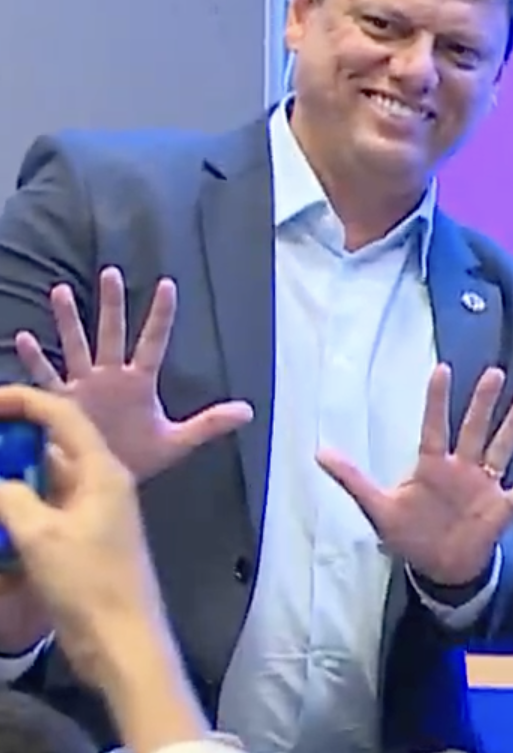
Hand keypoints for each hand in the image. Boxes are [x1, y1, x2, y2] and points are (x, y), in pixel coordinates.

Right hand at [0, 387, 176, 694]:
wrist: (122, 641)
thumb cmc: (90, 583)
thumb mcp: (41, 535)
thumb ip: (9, 496)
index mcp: (103, 472)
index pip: (62, 416)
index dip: (22, 401)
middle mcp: (100, 485)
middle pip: (49, 445)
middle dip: (10, 440)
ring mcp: (90, 514)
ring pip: (41, 479)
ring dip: (9, 476)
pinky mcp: (78, 542)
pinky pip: (40, 510)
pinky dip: (14, 507)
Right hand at [14, 267, 252, 481]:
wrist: (106, 480)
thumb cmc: (140, 457)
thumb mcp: (178, 441)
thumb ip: (209, 424)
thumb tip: (248, 412)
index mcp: (139, 382)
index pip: (154, 341)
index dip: (161, 316)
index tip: (167, 285)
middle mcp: (110, 377)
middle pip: (112, 333)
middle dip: (111, 304)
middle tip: (110, 272)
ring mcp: (83, 387)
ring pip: (75, 346)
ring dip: (69, 321)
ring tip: (61, 291)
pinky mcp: (61, 403)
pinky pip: (46, 377)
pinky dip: (35, 360)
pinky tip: (24, 338)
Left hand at [319, 365, 512, 587]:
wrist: (439, 567)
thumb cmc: (410, 534)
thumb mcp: (377, 508)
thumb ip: (353, 480)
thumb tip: (319, 453)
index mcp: (432, 465)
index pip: (434, 426)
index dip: (437, 400)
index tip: (443, 369)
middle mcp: (462, 468)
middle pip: (475, 429)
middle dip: (484, 403)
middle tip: (496, 372)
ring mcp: (485, 486)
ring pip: (503, 448)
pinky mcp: (502, 507)